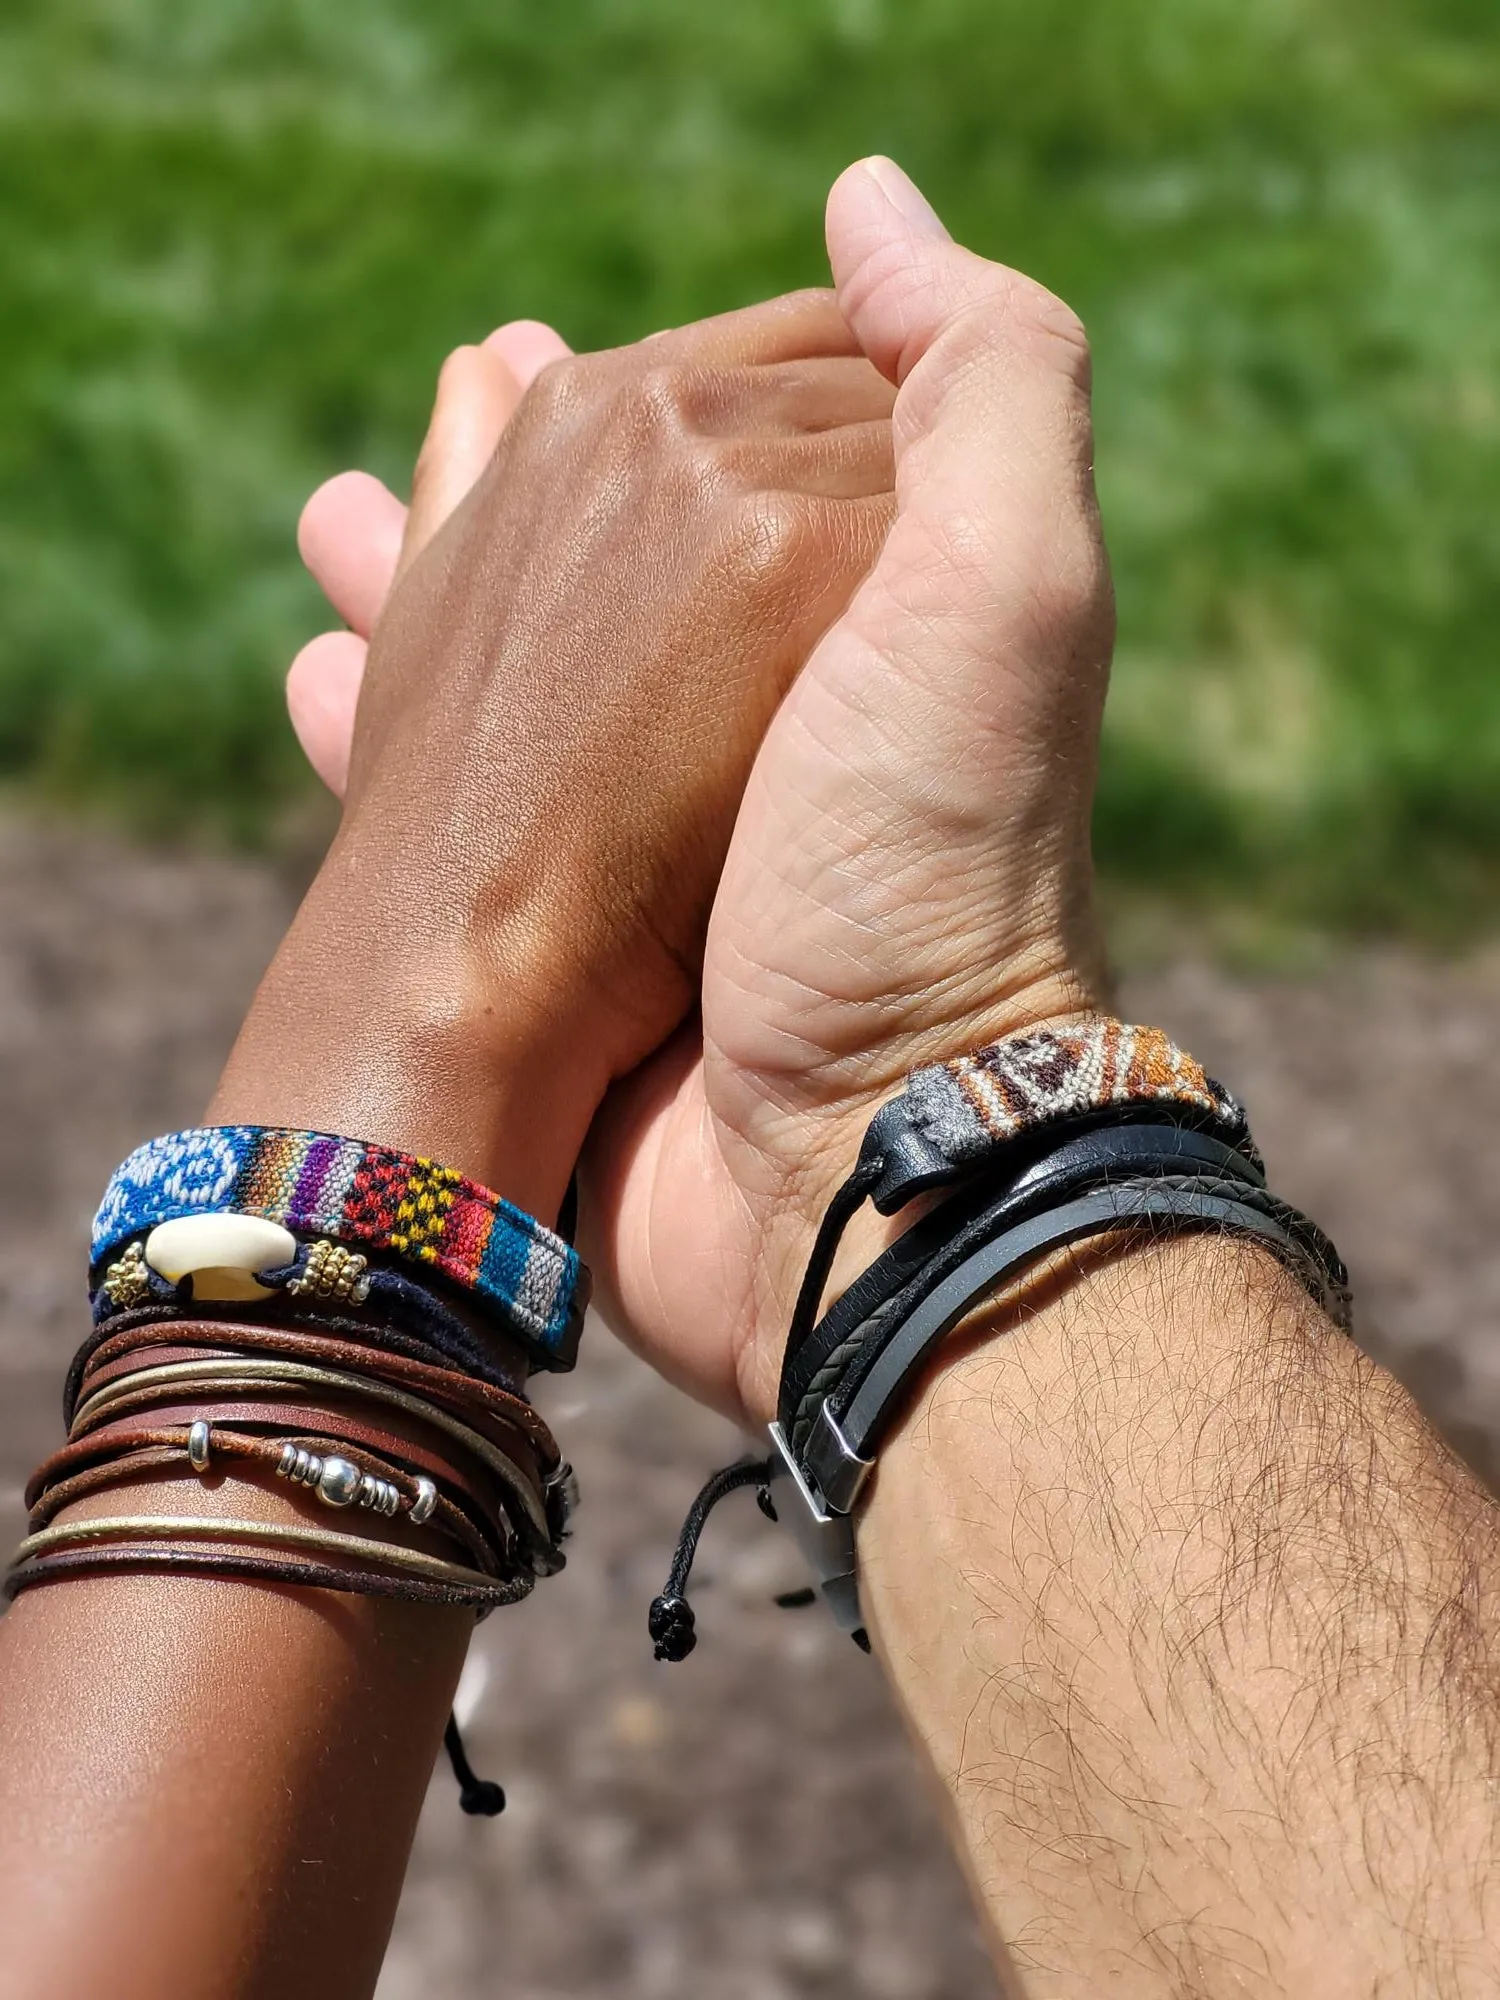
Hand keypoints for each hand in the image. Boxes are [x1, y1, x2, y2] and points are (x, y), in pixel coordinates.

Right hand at [215, 291, 895, 1225]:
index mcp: (881, 624)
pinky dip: (393, 729)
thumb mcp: (1002, 591)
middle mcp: (780, 717)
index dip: (692, 379)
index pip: (780, 447)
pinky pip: (468, 797)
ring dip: (433, 587)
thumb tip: (874, 205)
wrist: (850, 1168)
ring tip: (337, 523)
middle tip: (444, 409)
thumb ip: (979, 380)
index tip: (577, 345)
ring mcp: (668, 826)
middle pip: (633, 554)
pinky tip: (329, 673)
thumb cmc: (923, 872)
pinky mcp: (575, 929)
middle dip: (530, 480)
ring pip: (530, 668)